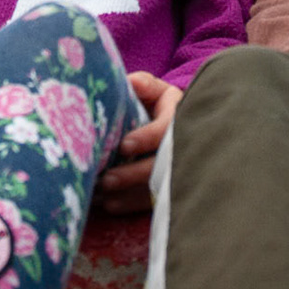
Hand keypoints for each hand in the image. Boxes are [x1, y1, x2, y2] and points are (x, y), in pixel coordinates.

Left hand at [97, 72, 182, 213]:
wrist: (174, 125)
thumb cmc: (156, 104)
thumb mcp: (153, 90)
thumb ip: (143, 85)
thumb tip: (130, 83)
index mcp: (179, 115)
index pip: (166, 129)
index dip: (146, 138)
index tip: (124, 145)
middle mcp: (184, 143)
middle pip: (162, 164)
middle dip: (134, 174)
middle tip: (106, 180)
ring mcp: (181, 168)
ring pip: (159, 186)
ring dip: (130, 193)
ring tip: (104, 196)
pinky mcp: (172, 187)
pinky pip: (154, 201)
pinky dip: (131, 205)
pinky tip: (111, 205)